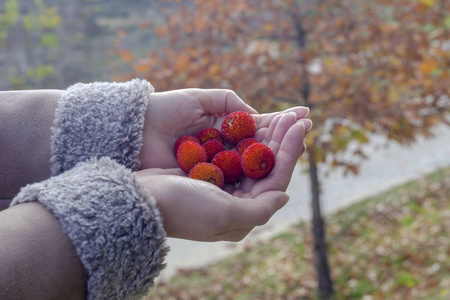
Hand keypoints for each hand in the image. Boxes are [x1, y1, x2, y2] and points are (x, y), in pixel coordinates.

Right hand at [136, 111, 307, 240]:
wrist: (140, 199)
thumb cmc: (182, 208)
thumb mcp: (224, 216)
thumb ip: (259, 210)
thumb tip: (285, 197)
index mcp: (242, 214)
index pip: (276, 181)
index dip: (290, 154)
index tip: (300, 128)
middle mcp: (235, 201)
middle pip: (266, 168)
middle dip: (282, 141)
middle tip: (295, 116)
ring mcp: (221, 185)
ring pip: (252, 158)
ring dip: (267, 136)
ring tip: (283, 115)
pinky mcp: (207, 171)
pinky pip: (234, 151)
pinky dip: (246, 137)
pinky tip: (256, 121)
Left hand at [139, 88, 309, 168]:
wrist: (135, 132)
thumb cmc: (163, 112)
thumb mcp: (199, 99)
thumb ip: (230, 104)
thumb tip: (258, 117)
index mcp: (221, 131)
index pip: (257, 129)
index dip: (279, 124)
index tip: (302, 116)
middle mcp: (223, 153)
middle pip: (261, 149)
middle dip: (284, 138)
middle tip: (306, 128)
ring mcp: (218, 171)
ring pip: (255, 166)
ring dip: (278, 153)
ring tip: (299, 139)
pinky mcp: (210, 186)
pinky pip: (239, 181)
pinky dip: (259, 173)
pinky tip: (277, 162)